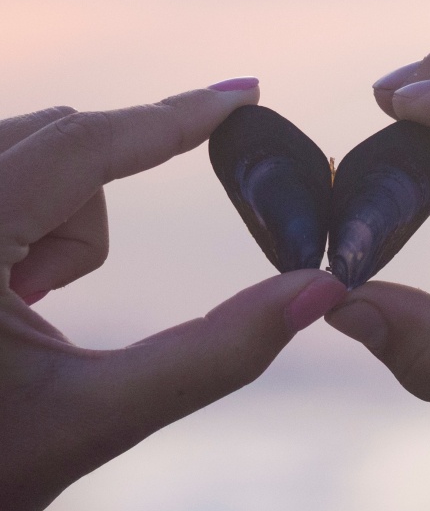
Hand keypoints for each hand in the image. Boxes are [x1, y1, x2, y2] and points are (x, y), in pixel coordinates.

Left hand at [0, 86, 343, 510]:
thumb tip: (317, 292)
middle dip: (86, 222)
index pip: (82, 143)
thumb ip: (215, 354)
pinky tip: (1, 301)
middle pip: (57, 140)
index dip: (175, 117)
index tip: (245, 93)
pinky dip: (23, 224)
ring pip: (28, 153)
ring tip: (20, 316)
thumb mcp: (97, 417)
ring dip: (54, 227)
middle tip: (48, 308)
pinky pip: (3, 175)